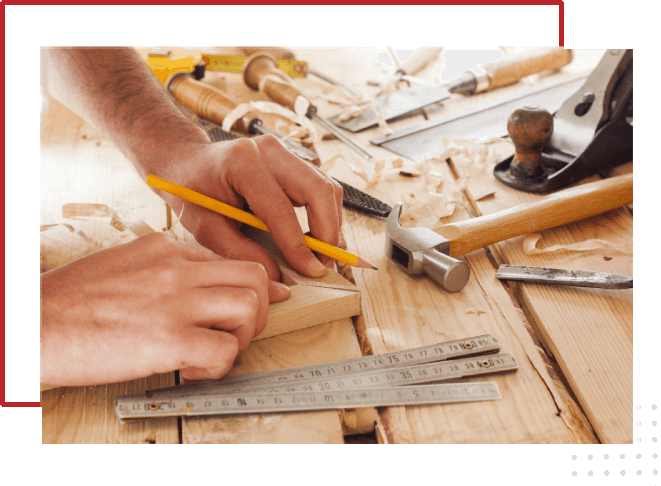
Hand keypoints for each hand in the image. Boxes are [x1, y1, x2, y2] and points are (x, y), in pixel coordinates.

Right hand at [40, 232, 289, 385]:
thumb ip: (159, 268)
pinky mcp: (170, 338)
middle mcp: (177, 269)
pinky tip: (192, 369)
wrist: (34, 324)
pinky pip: (226, 350)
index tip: (264, 299)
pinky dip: (218, 366)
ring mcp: (176, 301)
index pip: (229, 261)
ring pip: (251, 307)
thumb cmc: (70, 302)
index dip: (251, 286)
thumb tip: (190, 283)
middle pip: (254, 276)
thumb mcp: (120, 264)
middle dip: (260, 307)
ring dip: (243, 336)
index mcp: (165, 250)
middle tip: (240, 330)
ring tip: (215, 350)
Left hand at [151, 134, 343, 281]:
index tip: (312, 271)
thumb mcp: (205, 227)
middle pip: (318, 189)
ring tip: (321, 256)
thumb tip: (277, 276)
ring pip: (327, 188)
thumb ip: (239, 251)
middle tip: (325, 264)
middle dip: (328, 232)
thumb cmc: (192, 193)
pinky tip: (315, 239)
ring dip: (331, 225)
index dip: (299, 244)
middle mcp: (269, 150)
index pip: (280, 208)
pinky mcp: (293, 161)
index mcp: (242, 163)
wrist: (187, 162)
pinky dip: (325, 216)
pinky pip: (321, 188)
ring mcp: (284, 152)